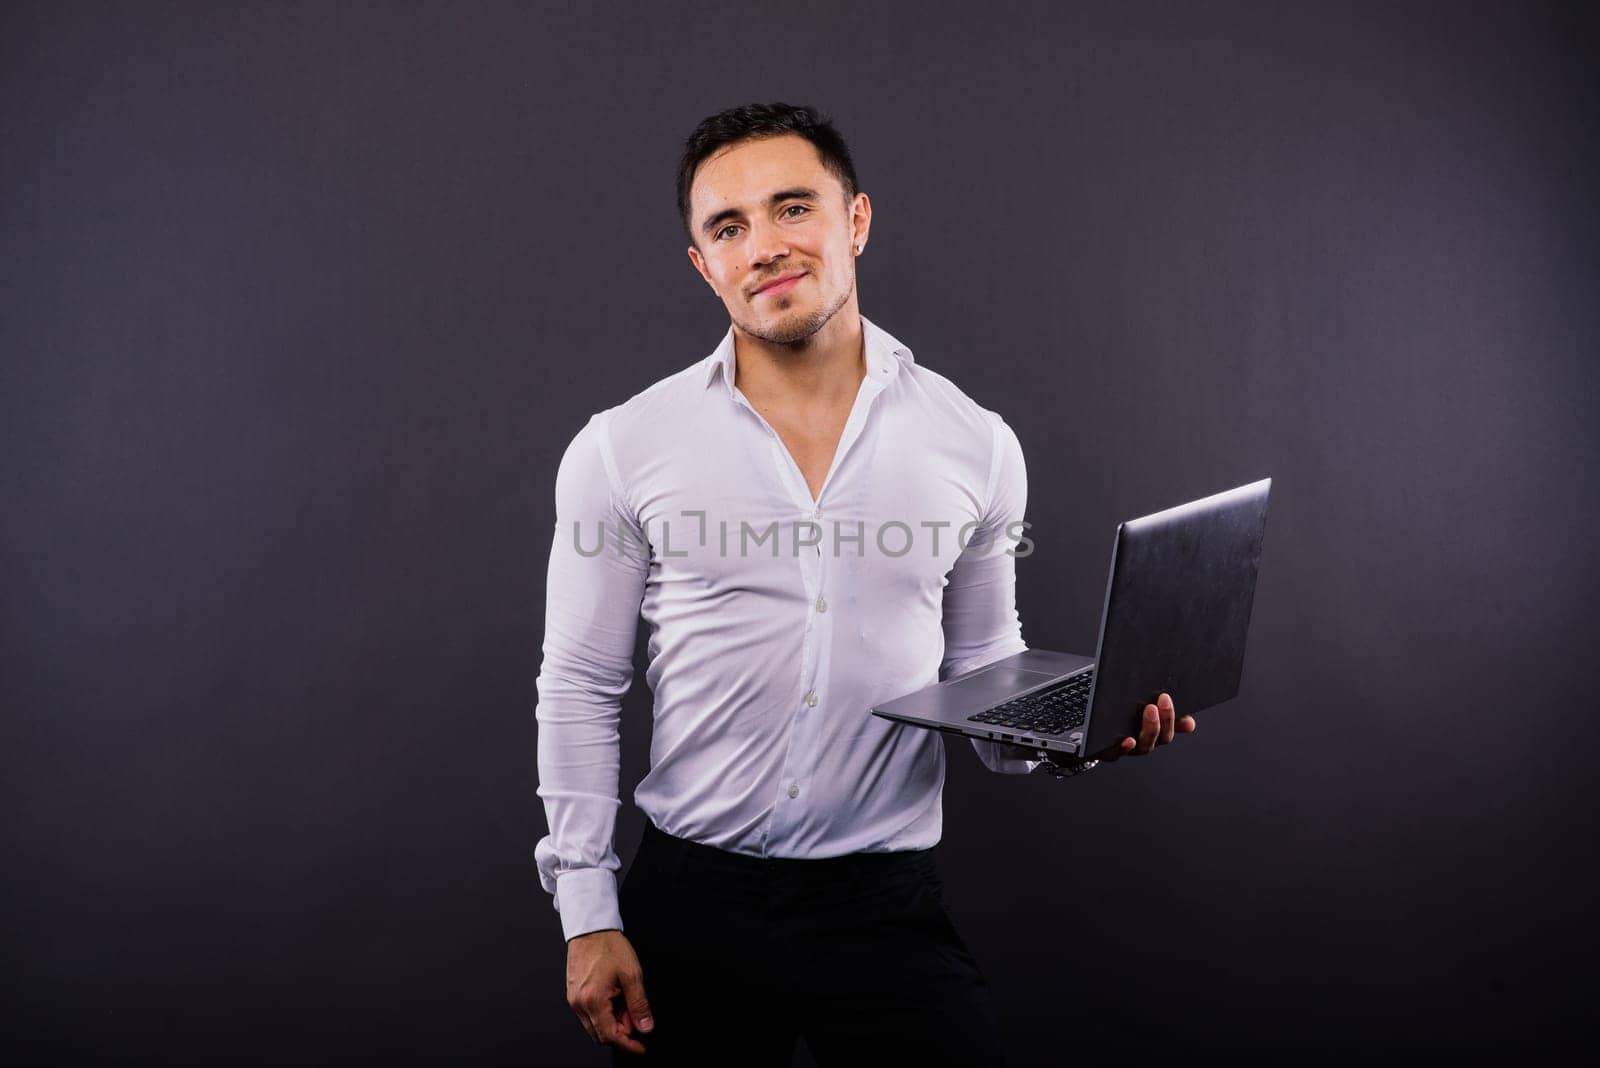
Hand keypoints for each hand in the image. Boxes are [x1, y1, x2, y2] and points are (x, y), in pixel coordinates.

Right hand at [566, 928, 652, 1054]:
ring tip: (625, 1002)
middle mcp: (579, 1003)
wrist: (590, 928)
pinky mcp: (573, 994)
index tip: (640, 1047)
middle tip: (636, 1016)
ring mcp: (574, 999)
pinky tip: (614, 999)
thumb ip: (639, 1004)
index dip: (628, 1044)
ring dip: (612, 1022)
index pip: (610, 1036)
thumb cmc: (608, 945)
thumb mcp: (632, 974)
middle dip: (621, 1032)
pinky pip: (588, 1014)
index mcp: (593, 1000)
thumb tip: (645, 1027)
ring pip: (594, 1025)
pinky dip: (603, 1013)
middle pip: (600, 1035)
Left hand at [1097, 692, 1194, 761]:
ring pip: (1144, 746)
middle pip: (1160, 737)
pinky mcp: (1106, 751)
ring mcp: (1125, 749)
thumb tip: (1179, 705)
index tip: (1188, 717)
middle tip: (1164, 699)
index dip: (1180, 724)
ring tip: (1150, 709)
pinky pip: (1118, 753)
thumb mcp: (1133, 705)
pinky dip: (1125, 748)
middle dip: (1166, 718)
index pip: (1171, 729)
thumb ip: (1154, 705)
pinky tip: (1129, 740)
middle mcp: (1141, 742)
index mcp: (1149, 731)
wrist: (1082, 732)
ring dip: (1150, 728)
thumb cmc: (1111, 715)